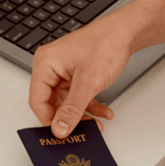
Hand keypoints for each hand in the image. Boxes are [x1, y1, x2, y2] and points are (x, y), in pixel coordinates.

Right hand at [29, 16, 131, 137]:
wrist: (126, 31)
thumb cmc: (106, 44)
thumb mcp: (88, 83)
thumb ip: (72, 109)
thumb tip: (59, 128)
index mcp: (45, 64)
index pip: (37, 100)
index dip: (49, 119)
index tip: (61, 134)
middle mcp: (51, 66)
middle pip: (51, 102)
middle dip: (69, 117)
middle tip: (81, 130)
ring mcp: (63, 70)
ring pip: (66, 101)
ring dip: (82, 112)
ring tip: (96, 123)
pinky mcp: (75, 73)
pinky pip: (77, 95)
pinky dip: (89, 104)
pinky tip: (102, 111)